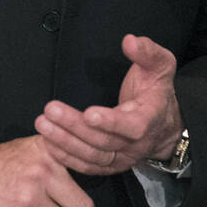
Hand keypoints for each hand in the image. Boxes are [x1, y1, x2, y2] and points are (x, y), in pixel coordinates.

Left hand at [35, 34, 181, 175]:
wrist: (164, 123)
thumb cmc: (156, 90)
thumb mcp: (160, 65)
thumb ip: (147, 51)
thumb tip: (129, 41)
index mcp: (150, 118)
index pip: (132, 125)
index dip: (111, 122)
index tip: (88, 113)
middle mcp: (136, 143)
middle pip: (103, 141)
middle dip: (74, 127)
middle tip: (50, 110)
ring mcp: (122, 158)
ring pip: (92, 156)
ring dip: (65, 142)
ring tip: (43, 124)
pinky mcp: (110, 165)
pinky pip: (87, 166)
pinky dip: (66, 157)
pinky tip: (48, 142)